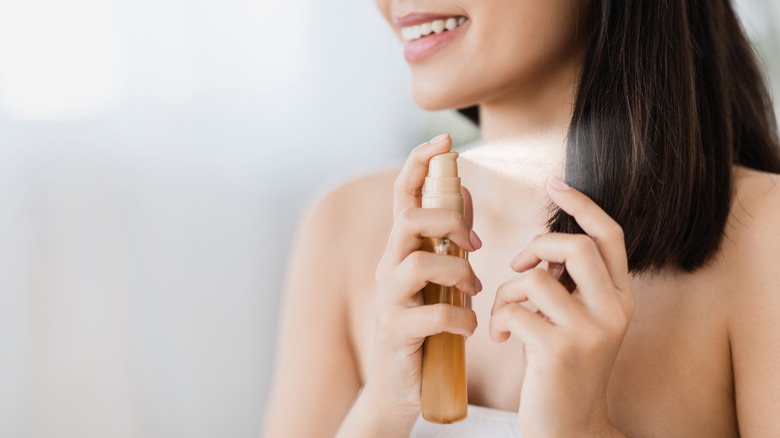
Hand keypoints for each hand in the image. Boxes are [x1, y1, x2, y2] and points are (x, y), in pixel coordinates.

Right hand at [365, 133, 481, 428]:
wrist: (404, 383)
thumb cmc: (427, 324)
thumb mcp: (439, 275)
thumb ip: (448, 235)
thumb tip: (463, 191)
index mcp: (402, 250)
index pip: (404, 195)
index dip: (419, 163)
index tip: (443, 139)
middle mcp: (389, 269)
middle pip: (407, 222)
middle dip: (447, 222)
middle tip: (475, 246)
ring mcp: (389, 301)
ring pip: (416, 264)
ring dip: (457, 272)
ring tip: (475, 291)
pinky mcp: (396, 333)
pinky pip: (429, 315)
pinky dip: (458, 318)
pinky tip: (469, 327)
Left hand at [489, 176, 632, 436]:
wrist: (567, 427)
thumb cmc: (562, 368)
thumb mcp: (575, 321)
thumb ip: (568, 284)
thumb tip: (541, 248)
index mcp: (621, 298)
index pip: (609, 235)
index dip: (581, 204)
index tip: (555, 183)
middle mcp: (615, 311)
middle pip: (575, 247)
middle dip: (535, 247)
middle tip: (517, 267)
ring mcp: (590, 332)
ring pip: (537, 279)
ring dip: (508, 293)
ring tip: (504, 316)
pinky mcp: (560, 351)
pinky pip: (516, 309)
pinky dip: (499, 319)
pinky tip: (500, 339)